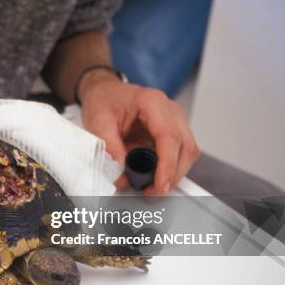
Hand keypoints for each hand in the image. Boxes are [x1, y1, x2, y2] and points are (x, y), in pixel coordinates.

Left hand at [79, 72, 199, 194]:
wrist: (104, 91)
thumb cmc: (104, 100)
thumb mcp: (98, 123)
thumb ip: (110, 149)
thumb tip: (121, 176)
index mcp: (152, 103)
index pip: (169, 137)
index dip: (167, 165)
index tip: (161, 186)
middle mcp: (169, 110)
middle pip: (185, 147)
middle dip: (173, 175)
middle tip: (153, 194)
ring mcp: (174, 120)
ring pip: (186, 152)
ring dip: (173, 174)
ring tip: (151, 190)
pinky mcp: (171, 131)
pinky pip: (178, 153)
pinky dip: (168, 168)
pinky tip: (154, 179)